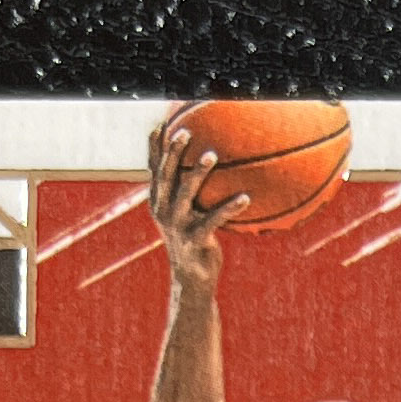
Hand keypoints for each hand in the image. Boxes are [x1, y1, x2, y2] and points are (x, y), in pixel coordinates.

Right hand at [147, 118, 251, 292]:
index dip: (155, 146)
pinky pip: (214, 220)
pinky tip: (246, 197)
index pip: (153, 168)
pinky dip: (230, 208)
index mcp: (158, 201)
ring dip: (198, 173)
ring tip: (212, 155)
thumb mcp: (184, 214)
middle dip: (174, 152)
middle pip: (166, 175)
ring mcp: (177, 226)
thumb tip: (206, 164)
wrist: (191, 279)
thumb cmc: (193, 239)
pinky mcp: (194, 240)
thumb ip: (188, 191)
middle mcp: (163, 210)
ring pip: (185, 193)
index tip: (161, 122)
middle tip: (186, 131)